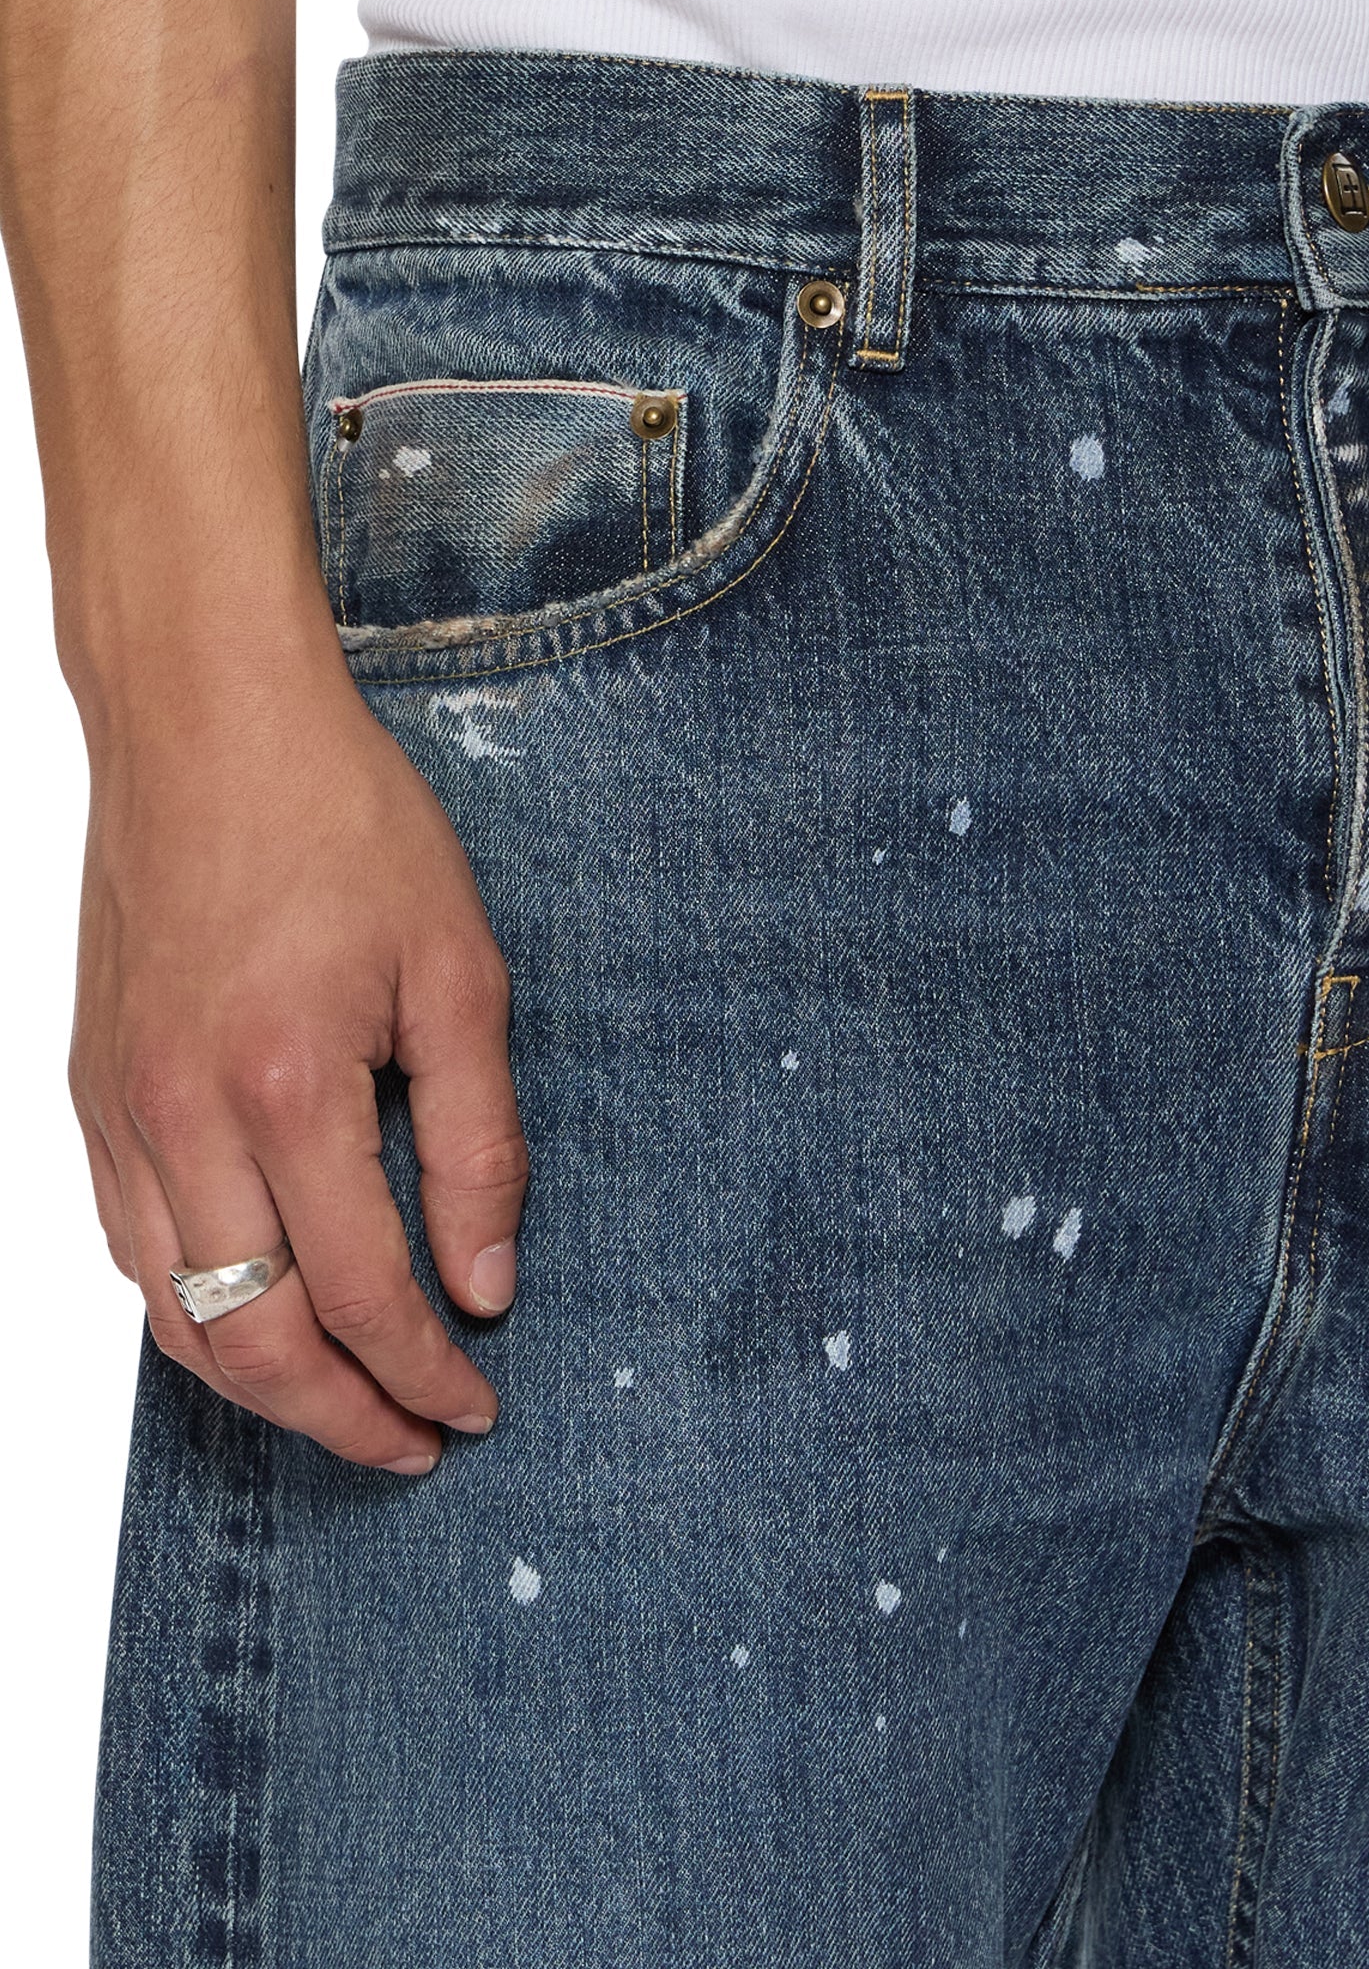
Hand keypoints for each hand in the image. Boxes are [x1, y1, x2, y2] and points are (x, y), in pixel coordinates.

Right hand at [69, 638, 527, 1473]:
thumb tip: (485, 1281)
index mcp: (287, 1089)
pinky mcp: (88, 1090)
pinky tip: (252, 1316)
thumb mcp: (460, 973)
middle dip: (340, 1416)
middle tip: (413, 1442)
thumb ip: (478, 1143)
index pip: (362, 1295)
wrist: (205, 721)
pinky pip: (128, 1248)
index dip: (427, 1372)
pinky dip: (192, 1312)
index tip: (475, 1405)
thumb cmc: (340, 822)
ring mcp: (118, 1110)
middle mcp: (179, 1119)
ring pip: (171, 1316)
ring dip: (260, 1385)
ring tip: (341, 1404)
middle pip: (250, 1341)